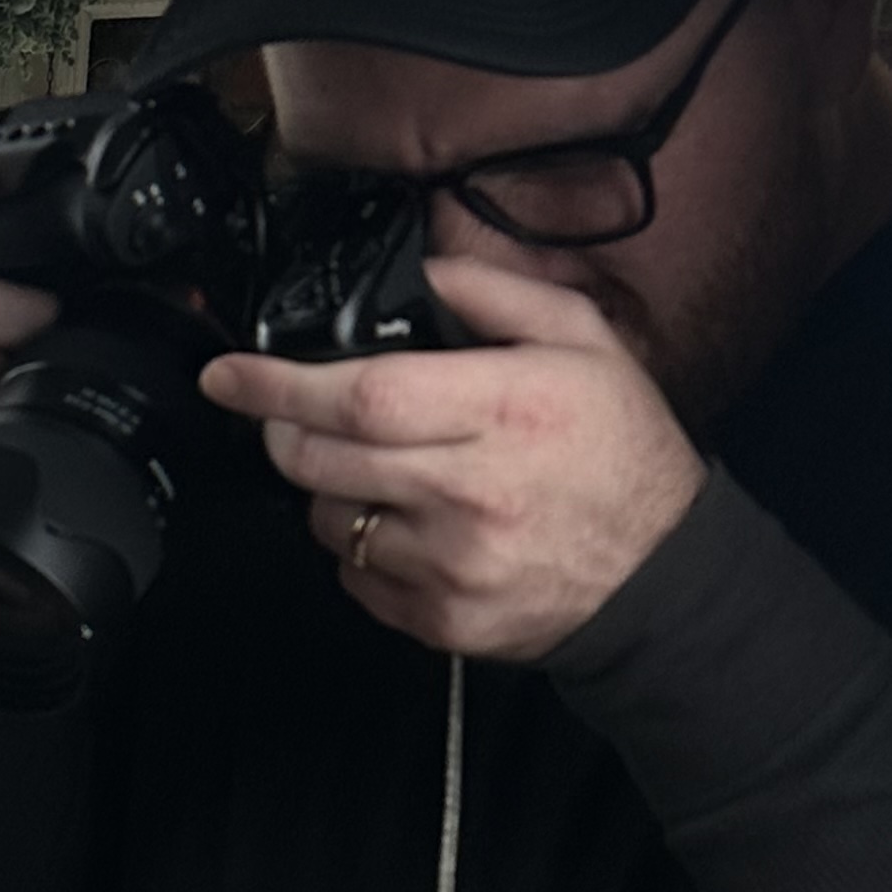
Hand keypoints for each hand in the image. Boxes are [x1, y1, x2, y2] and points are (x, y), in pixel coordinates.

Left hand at [195, 252, 707, 660]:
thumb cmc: (623, 456)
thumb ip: (503, 296)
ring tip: (385, 473)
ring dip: (329, 490)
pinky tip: (412, 526)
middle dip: (284, 434)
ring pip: (331, 521)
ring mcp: (452, 564)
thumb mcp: (586, 346)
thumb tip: (432, 270)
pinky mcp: (442, 621)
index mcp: (504, 410)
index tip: (228, 375)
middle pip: (323, 459)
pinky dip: (364, 549)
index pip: (359, 395)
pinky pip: (357, 578)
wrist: (663, 576)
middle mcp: (471, 490)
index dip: (277, 385)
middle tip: (291, 418)